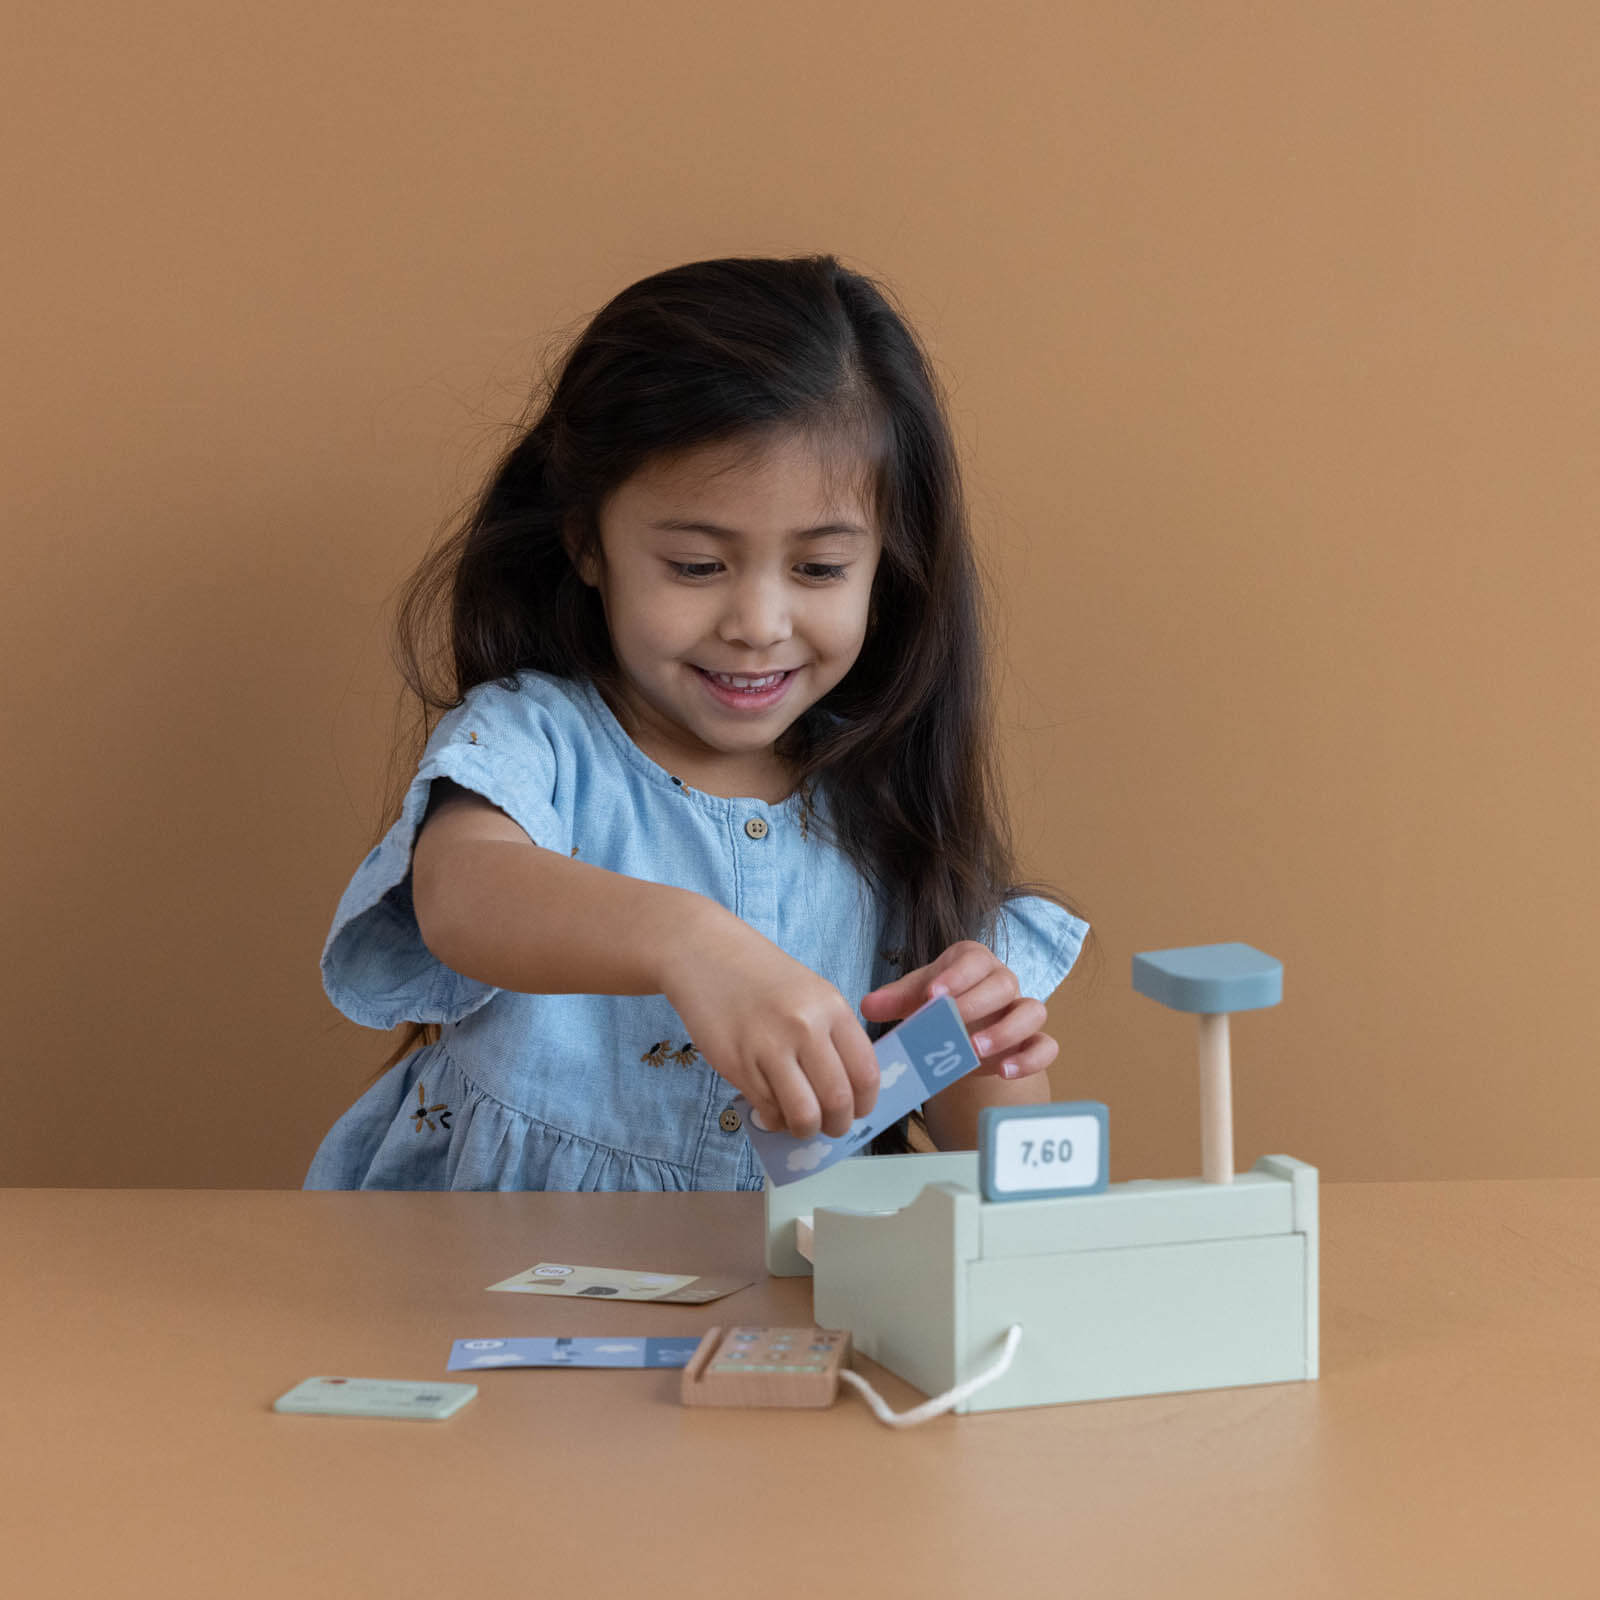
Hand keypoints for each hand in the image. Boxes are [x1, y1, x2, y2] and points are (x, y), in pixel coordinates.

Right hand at [660, 909, 879, 1139]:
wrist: (706, 954)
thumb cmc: (762, 976)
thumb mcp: (812, 993)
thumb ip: (833, 1036)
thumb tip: (849, 1092)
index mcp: (831, 1007)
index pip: (865, 1073)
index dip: (866, 1103)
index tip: (858, 1110)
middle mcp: (804, 1027)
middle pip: (838, 1101)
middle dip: (839, 1125)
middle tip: (830, 1125)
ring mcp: (769, 1047)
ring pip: (803, 1115)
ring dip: (806, 1129)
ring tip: (801, 1123)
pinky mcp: (737, 1064)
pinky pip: (768, 1109)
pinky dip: (775, 1119)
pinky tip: (774, 1108)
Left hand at [860, 939, 1057, 1081]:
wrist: (961, 1032)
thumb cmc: (937, 1005)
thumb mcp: (914, 998)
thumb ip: (894, 999)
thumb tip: (867, 1006)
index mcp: (974, 962)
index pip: (973, 959)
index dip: (956, 975)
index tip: (932, 994)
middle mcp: (1004, 981)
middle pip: (1004, 983)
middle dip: (977, 1003)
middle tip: (951, 1024)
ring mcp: (1021, 1011)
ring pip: (1032, 1012)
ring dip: (1006, 1031)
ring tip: (974, 1050)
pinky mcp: (1033, 1042)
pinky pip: (1046, 1047)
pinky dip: (1030, 1059)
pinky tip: (1003, 1071)